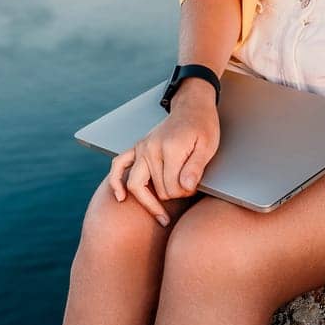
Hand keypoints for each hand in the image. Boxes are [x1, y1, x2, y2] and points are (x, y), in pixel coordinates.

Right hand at [107, 83, 220, 225]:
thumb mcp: (208, 146)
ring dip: (150, 201)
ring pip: (136, 185)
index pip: (172, 187)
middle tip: (187, 192)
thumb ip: (196, 168)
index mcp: (170, 149)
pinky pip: (118, 166)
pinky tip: (120, 197)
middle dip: (174, 196)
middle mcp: (151, 149)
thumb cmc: (203, 127)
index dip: (186, 193)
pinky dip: (115, 182)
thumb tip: (185, 188)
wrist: (192, 107)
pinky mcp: (136, 148)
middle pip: (158, 190)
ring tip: (161, 216)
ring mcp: (141, 148)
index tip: (194, 188)